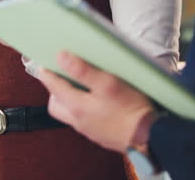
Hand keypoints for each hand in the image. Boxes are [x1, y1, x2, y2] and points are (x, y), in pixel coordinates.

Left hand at [37, 51, 156, 151]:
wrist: (150, 137)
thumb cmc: (130, 108)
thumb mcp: (107, 83)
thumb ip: (82, 70)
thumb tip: (60, 57)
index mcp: (76, 106)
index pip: (53, 87)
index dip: (47, 73)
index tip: (44, 63)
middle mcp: (78, 120)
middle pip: (56, 104)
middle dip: (55, 90)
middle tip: (62, 76)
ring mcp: (88, 129)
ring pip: (69, 114)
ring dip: (69, 100)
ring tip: (81, 86)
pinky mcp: (100, 134)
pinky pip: (84, 120)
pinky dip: (83, 109)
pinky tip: (97, 102)